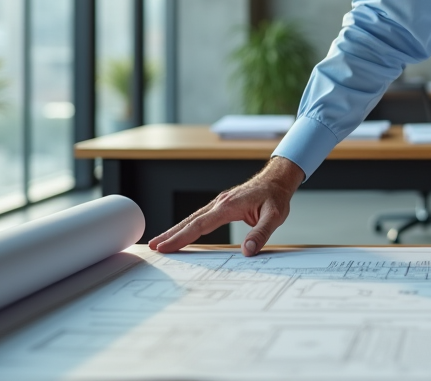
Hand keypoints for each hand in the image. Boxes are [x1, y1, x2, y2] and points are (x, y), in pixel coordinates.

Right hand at [148, 157, 304, 255]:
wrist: (277, 180)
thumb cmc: (276, 197)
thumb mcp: (275, 216)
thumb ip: (261, 233)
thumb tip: (248, 251)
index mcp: (229, 206)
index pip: (200, 225)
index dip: (182, 237)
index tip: (166, 246)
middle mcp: (220, 203)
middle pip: (190, 220)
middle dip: (171, 234)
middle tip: (153, 246)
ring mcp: (219, 203)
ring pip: (193, 218)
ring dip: (176, 229)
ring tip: (159, 241)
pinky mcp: (222, 205)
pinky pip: (200, 217)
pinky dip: (187, 225)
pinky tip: (181, 232)